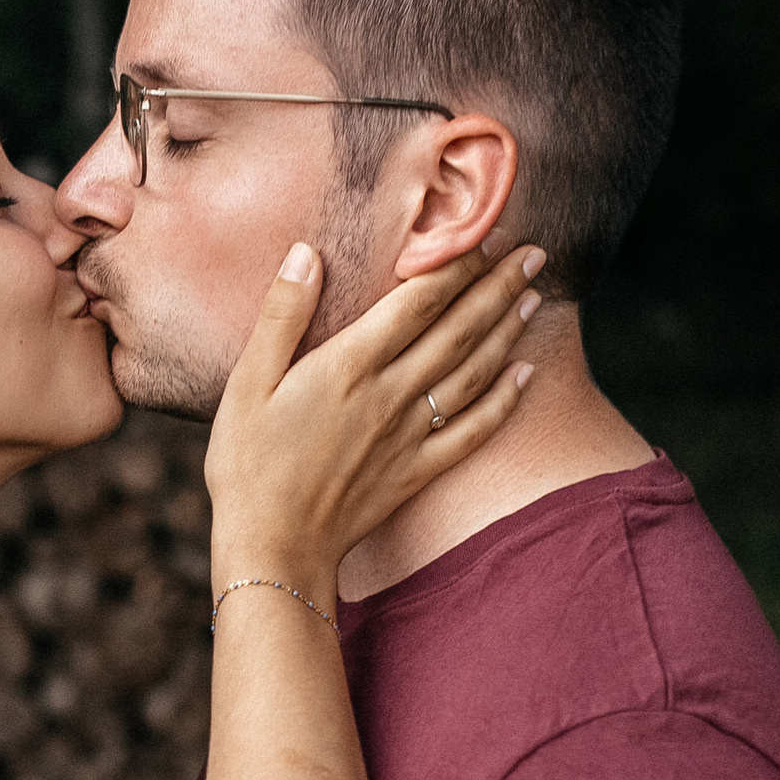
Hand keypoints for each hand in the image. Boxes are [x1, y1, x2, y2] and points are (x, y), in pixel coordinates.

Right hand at [204, 241, 542, 587]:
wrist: (274, 546)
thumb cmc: (248, 464)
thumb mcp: (247, 383)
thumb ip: (281, 316)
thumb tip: (305, 253)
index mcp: (349, 366)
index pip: (417, 302)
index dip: (454, 264)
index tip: (483, 233)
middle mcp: (390, 395)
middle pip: (457, 330)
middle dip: (496, 286)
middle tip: (532, 253)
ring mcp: (409, 436)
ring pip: (473, 373)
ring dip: (506, 332)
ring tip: (532, 297)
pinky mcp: (417, 471)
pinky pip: (472, 431)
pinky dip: (504, 401)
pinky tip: (524, 377)